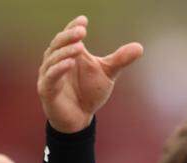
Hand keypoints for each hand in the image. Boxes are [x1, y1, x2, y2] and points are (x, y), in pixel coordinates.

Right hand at [37, 15, 142, 132]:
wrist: (80, 118)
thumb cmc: (89, 93)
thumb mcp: (107, 73)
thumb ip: (120, 60)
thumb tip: (140, 47)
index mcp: (68, 53)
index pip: (67, 35)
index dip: (73, 27)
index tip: (84, 20)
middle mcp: (55, 61)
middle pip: (58, 43)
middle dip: (69, 36)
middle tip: (82, 31)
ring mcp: (48, 75)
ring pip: (53, 59)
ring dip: (65, 52)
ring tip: (80, 47)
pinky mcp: (46, 90)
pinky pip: (51, 77)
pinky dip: (59, 69)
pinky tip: (70, 63)